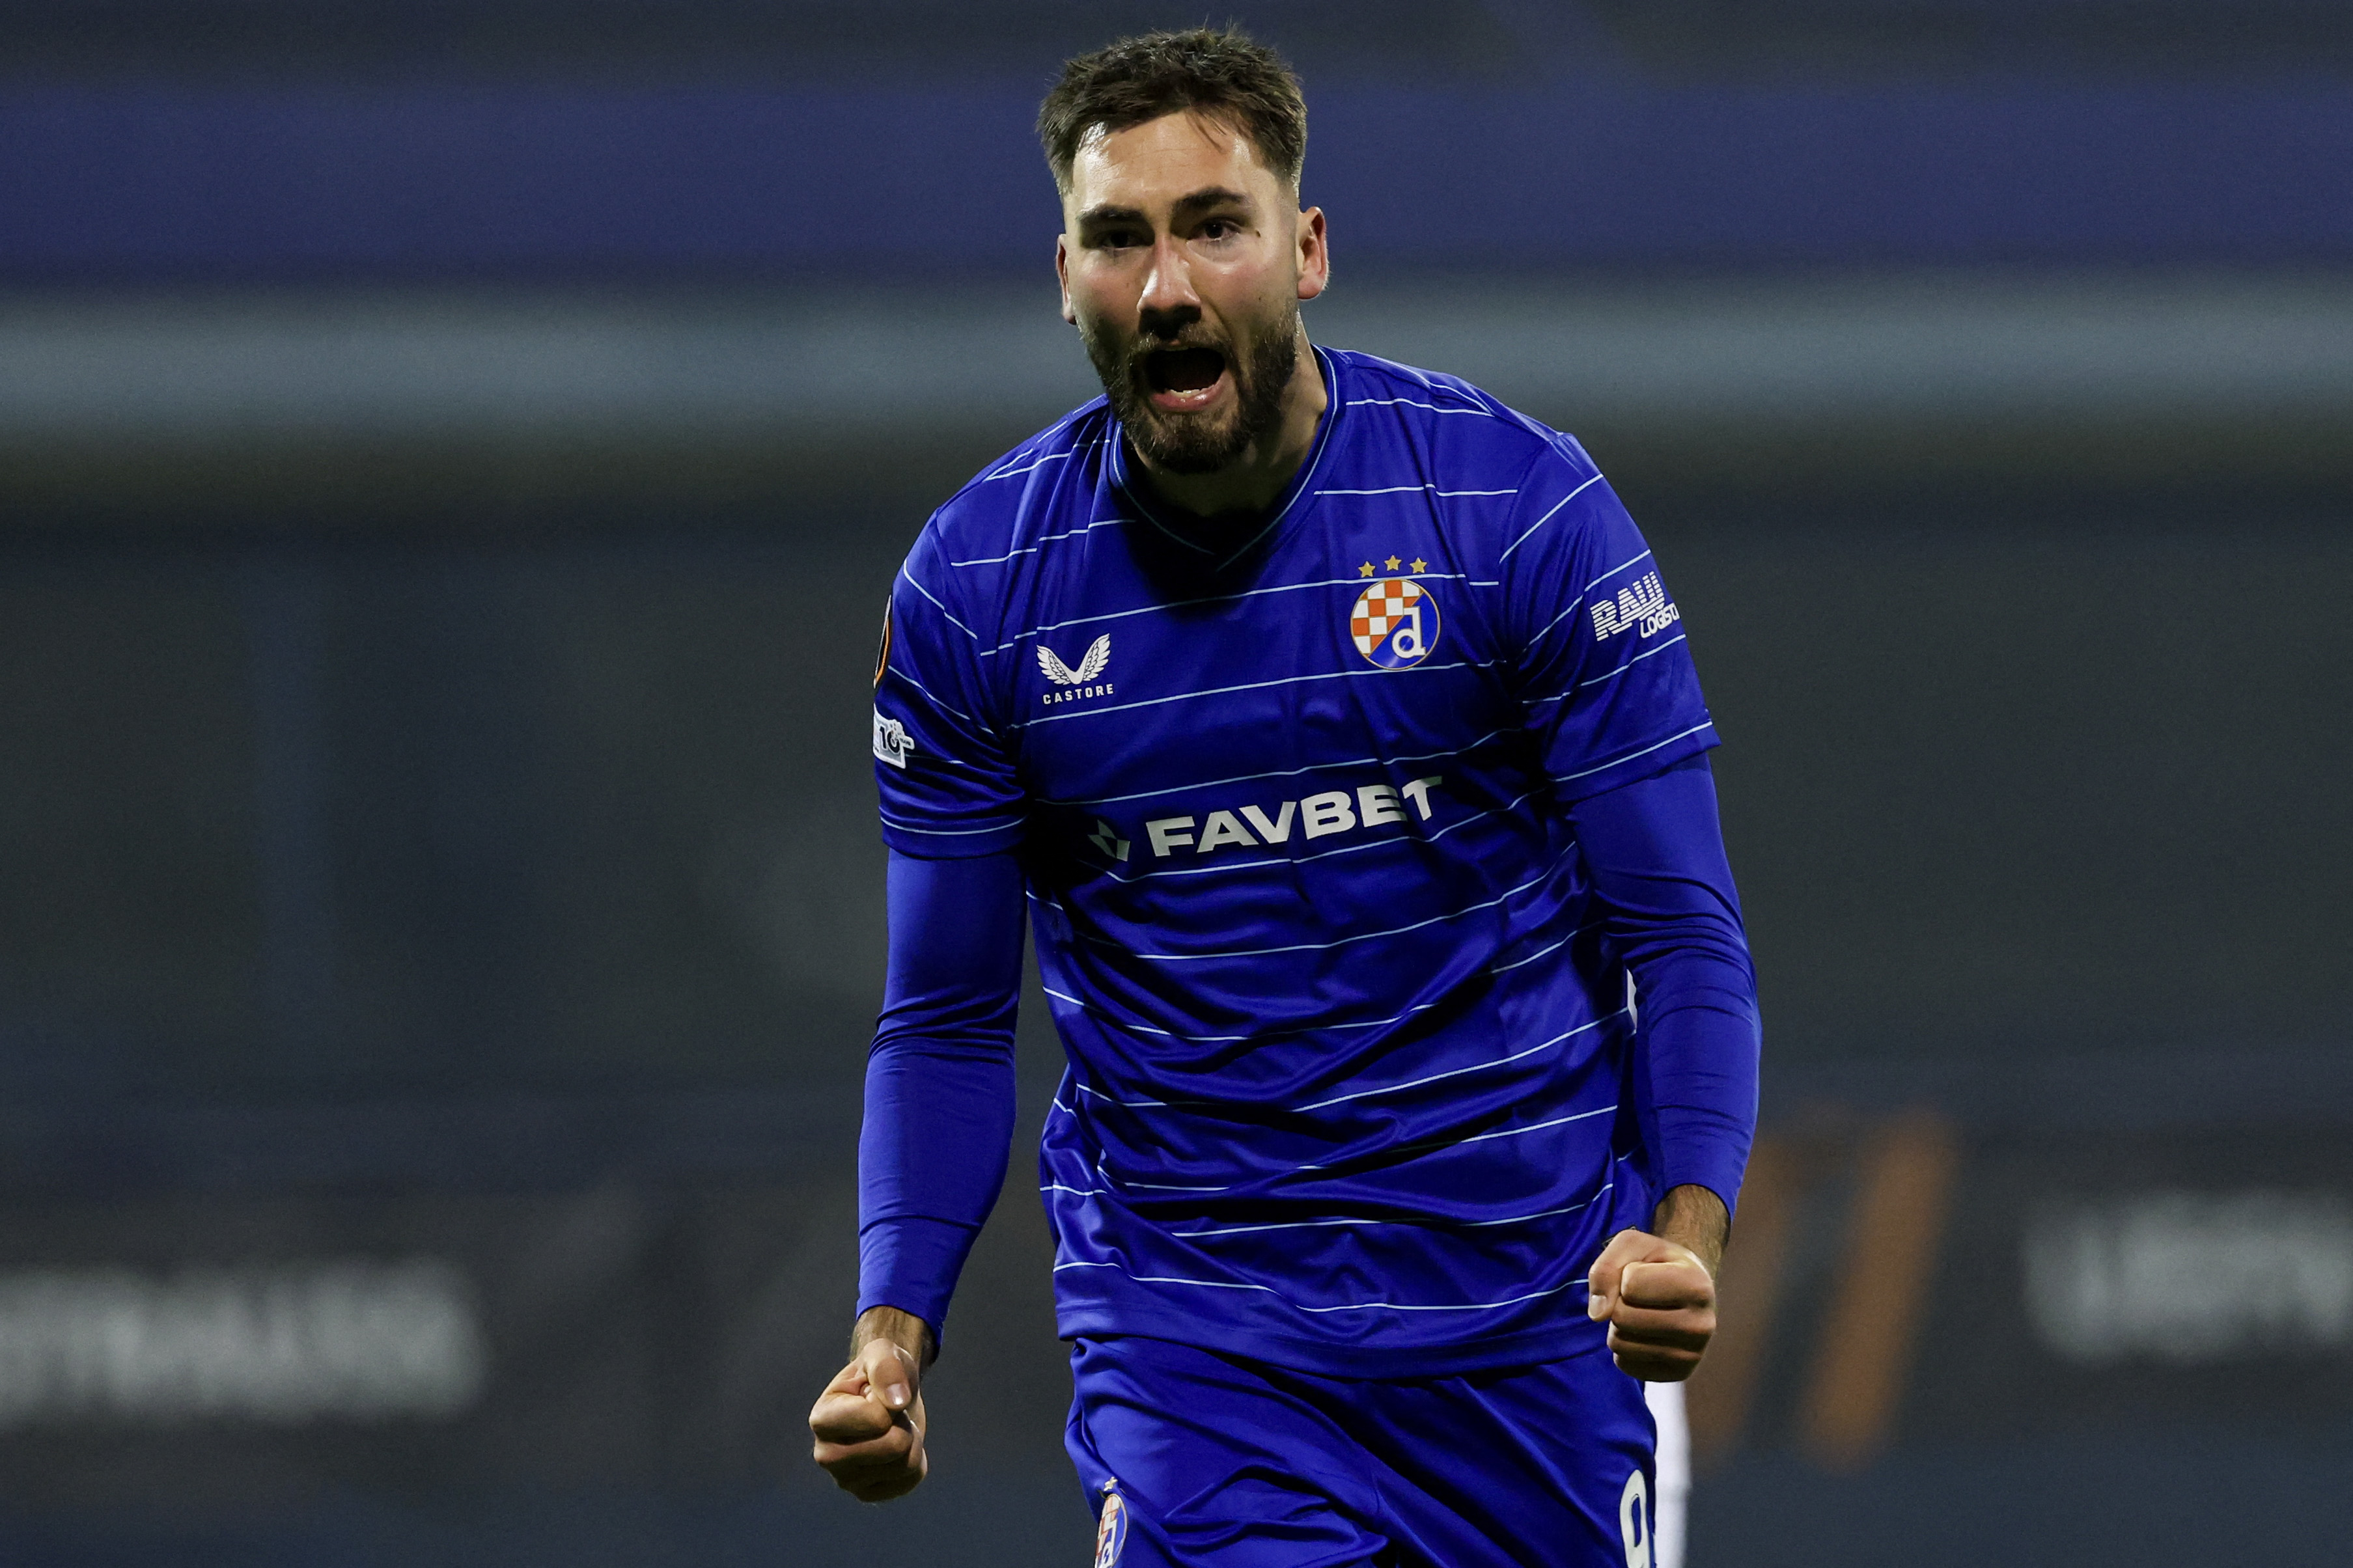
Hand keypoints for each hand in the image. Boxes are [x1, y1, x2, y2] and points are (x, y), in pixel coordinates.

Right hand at [809, 1307, 931, 1500]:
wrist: (886, 1396)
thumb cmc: (880, 1373)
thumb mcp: (883, 1353)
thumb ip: (886, 1367)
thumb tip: (896, 1402)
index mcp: (822, 1419)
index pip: (877, 1419)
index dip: (892, 1401)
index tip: (878, 1394)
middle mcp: (826, 1455)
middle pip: (893, 1447)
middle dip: (903, 1424)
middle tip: (890, 1414)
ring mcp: (845, 1479)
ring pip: (905, 1464)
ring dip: (911, 1439)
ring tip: (893, 1428)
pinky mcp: (867, 1493)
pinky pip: (911, 1479)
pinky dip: (915, 1460)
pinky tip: (897, 1449)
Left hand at [1586, 1185, 1725, 1381]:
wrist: (1689, 1289)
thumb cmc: (1658, 1263)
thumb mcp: (1632, 1245)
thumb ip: (1606, 1267)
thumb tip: (1597, 1315)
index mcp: (1697, 1286)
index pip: (1630, 1285)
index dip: (1626, 1275)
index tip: (1645, 1273)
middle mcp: (1701, 1325)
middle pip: (1622, 1317)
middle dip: (1619, 1303)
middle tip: (1640, 1297)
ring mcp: (1692, 1355)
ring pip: (1620, 1344)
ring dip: (1620, 1327)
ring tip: (1643, 1314)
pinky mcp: (1679, 1374)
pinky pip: (1625, 1364)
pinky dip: (1626, 1348)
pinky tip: (1646, 1334)